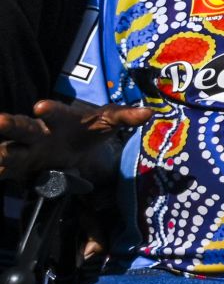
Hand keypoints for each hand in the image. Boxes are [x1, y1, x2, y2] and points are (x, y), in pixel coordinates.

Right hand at [0, 100, 143, 183]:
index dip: (50, 109)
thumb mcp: (107, 122)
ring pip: (7, 149)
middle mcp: (37, 133)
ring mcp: (24, 151)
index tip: (42, 106)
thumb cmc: (87, 130)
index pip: (54, 112)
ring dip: (1, 153)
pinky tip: (0, 176)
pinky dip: (1, 173)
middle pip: (21, 127)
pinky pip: (5, 171)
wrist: (72, 147)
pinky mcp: (18, 169)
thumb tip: (150, 113)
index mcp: (59, 119)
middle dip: (10, 124)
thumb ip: (125, 117)